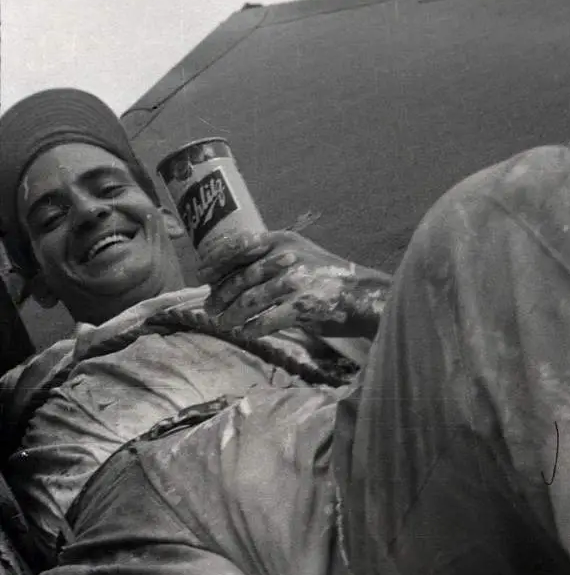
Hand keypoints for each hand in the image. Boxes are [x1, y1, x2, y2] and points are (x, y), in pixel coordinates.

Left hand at [198, 230, 390, 339]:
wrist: (361, 294)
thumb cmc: (326, 276)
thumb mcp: (298, 252)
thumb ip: (269, 257)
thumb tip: (230, 274)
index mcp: (281, 240)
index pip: (238, 246)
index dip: (215, 262)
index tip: (201, 276)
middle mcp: (285, 258)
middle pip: (241, 278)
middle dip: (221, 296)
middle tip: (210, 309)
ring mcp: (294, 282)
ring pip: (250, 301)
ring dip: (232, 316)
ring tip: (225, 324)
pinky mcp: (301, 306)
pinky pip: (267, 320)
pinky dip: (253, 329)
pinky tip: (247, 333)